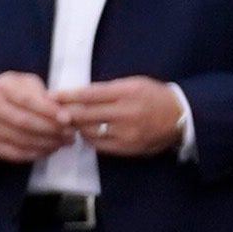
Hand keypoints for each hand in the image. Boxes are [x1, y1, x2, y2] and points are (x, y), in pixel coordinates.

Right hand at [0, 68, 66, 165]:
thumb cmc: (10, 92)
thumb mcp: (25, 83)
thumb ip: (42, 94)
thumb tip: (62, 112)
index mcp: (2, 87)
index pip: (27, 100)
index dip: (48, 111)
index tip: (68, 118)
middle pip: (24, 122)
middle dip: (50, 129)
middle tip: (70, 134)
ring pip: (20, 139)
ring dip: (45, 143)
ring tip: (62, 142)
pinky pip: (13, 153)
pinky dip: (34, 153)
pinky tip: (47, 149)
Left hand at [46, 76, 184, 164]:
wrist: (182, 116)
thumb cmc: (154, 96)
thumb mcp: (134, 84)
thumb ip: (108, 89)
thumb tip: (77, 95)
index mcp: (128, 92)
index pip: (90, 94)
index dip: (67, 96)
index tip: (51, 96)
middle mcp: (126, 113)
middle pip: (85, 114)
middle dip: (65, 113)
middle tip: (50, 112)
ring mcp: (127, 132)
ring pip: (89, 131)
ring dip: (75, 127)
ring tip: (66, 122)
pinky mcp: (128, 148)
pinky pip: (98, 144)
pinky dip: (88, 138)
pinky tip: (85, 132)